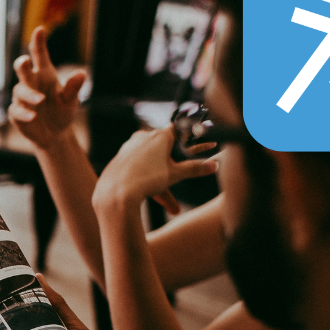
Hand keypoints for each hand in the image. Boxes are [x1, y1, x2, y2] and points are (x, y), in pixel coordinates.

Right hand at [8, 26, 85, 151]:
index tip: (40, 29)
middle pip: (23, 69)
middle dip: (22, 64)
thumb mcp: (71, 101)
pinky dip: (24, 113)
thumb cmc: (62, 111)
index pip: (40, 55)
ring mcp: (22, 98)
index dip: (39, 42)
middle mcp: (31, 83)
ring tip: (41, 100)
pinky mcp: (16, 113)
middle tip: (25, 61)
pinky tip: (33, 116)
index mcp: (45, 74)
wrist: (55, 134)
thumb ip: (73, 88)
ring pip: (20, 91)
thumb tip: (81, 73)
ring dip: (30, 95)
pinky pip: (16, 110)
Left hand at [92, 127, 217, 217]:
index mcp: (159, 136)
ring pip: (148, 161)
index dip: (185, 136)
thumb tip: (214, 166)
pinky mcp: (118, 159)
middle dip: (171, 165)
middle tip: (176, 177)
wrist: (115, 193)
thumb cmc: (147, 180)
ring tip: (164, 199)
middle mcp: (142, 137)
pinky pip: (135, 167)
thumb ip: (195, 168)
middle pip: (162, 148)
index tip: (190, 142)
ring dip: (158, 177)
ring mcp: (128, 147)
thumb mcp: (175, 175)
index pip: (176, 129)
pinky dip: (142, 178)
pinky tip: (144, 191)